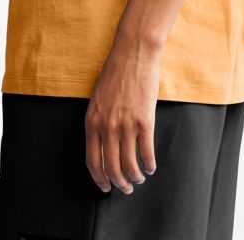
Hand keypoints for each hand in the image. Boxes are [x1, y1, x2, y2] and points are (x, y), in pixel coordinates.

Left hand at [85, 34, 161, 193]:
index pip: (92, 161)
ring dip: (135, 177)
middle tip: (125, 188)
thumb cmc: (116, 73)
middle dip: (119, 183)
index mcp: (92, 121)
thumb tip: (103, 146)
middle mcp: (107, 127)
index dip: (99, 179)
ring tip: (139, 179)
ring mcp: (126, 125)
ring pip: (130, 165)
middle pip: (111, 168)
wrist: (134, 53)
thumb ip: (99, 121)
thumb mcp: (98, 98)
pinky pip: (146, 153)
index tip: (105, 187)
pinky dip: (149, 164)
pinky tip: (151, 166)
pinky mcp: (144, 121)